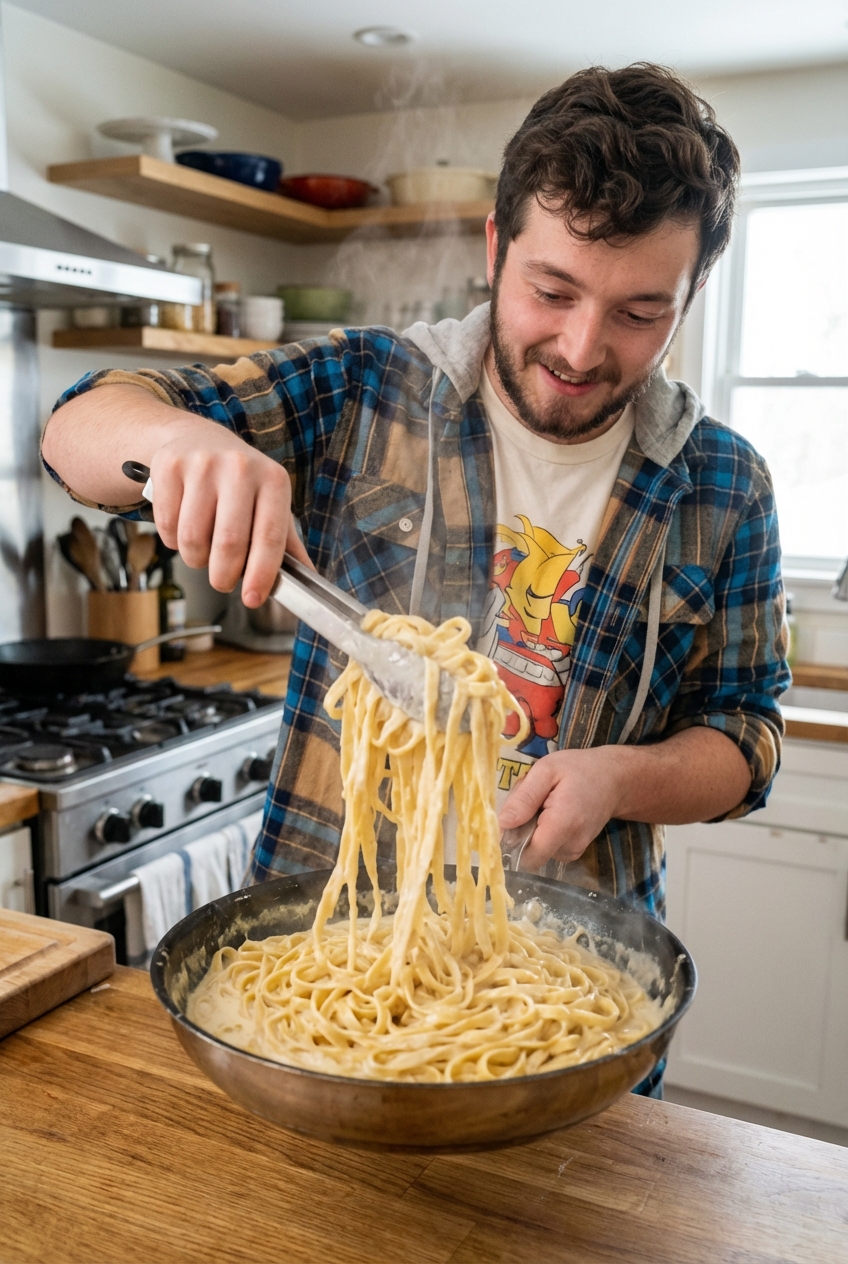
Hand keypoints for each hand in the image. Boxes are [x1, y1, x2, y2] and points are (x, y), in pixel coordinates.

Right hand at [149, 417, 310, 605]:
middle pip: (229, 543)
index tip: (252, 599)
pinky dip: (173, 541)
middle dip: (223, 576)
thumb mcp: (270, 503)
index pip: (270, 537)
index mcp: (273, 480)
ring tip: (204, 550)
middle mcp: (240, 467)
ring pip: (192, 539)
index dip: (261, 574)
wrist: (198, 439)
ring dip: (196, 560)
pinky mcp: (169, 466)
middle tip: (223, 581)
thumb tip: (309, 583)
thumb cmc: (241, 483)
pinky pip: (167, 527)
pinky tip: (184, 526)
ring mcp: (202, 464)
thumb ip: (286, 544)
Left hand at [498, 747, 623, 871]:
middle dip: (521, 831)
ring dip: (532, 830)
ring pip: (537, 850)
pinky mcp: (574, 851)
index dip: (511, 842)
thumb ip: (524, 797)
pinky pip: (547, 848)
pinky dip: (543, 833)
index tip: (510, 820)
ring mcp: (575, 851)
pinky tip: (551, 813)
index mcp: (562, 824)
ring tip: (544, 803)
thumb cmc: (579, 769)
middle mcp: (571, 845)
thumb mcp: (546, 770)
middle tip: (531, 803)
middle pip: (529, 853)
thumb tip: (503, 823)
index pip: (528, 857)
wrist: (614, 779)